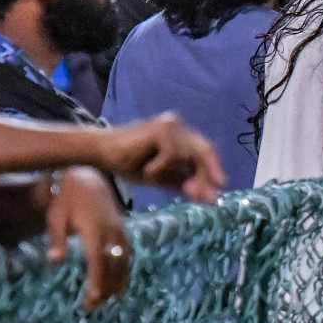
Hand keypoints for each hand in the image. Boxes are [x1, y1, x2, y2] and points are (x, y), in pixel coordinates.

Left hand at [46, 167, 130, 310]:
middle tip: (92, 307)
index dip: (97, 279)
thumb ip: (58, 239)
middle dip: (105, 287)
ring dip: (117, 283)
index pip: (97, 259)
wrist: (88, 177)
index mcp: (95, 229)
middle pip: (112, 265)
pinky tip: (119, 285)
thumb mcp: (57, 217)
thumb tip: (55, 259)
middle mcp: (112, 232)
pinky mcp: (122, 231)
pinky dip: (124, 271)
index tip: (93, 297)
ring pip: (123, 262)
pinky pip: (127, 255)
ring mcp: (120, 232)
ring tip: (108, 302)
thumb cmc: (67, 198)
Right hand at [94, 114, 224, 201]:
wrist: (102, 153)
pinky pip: (172, 155)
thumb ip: (183, 183)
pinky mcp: (161, 128)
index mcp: (180, 136)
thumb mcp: (162, 178)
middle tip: (211, 193)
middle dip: (208, 173)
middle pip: (203, 150)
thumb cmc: (130, 164)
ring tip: (148, 174)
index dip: (213, 169)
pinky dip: (160, 167)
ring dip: (169, 173)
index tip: (221, 187)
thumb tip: (209, 197)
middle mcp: (178, 127)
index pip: (204, 151)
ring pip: (187, 156)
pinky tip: (146, 169)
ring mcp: (170, 125)